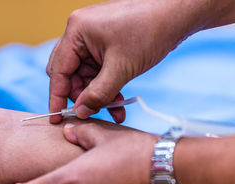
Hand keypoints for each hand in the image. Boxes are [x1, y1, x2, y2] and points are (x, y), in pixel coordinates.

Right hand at [47, 0, 214, 122]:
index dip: (56, 97)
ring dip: (97, 94)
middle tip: (92, 112)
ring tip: (115, 109)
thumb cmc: (150, 31)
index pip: (58, 71)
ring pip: (85, 76)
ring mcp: (92, 38)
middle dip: (81, 96)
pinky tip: (119, 100)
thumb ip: (98, 94)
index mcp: (76, 32)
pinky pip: (98, 71)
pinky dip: (106, 86)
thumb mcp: (121, 68)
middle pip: (69, 74)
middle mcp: (80, 33)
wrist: (178, 13)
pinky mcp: (105, 44)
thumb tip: (80, 112)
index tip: (56, 118)